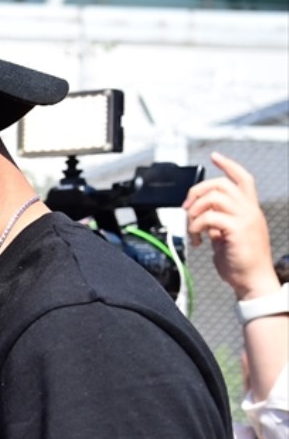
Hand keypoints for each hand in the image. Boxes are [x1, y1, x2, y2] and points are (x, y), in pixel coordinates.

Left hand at [185, 153, 277, 300]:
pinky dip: (196, 227)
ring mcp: (245, 219)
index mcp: (249, 210)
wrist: (252, 282)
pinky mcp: (237, 230)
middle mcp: (250, 211)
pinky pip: (209, 217)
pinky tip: (197, 240)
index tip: (215, 156)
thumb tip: (201, 216)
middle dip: (197, 191)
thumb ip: (218, 222)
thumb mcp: (227, 237)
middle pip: (221, 184)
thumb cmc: (240, 263)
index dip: (229, 166)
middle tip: (186, 209)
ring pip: (214, 197)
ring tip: (192, 230)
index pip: (243, 179)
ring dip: (194, 212)